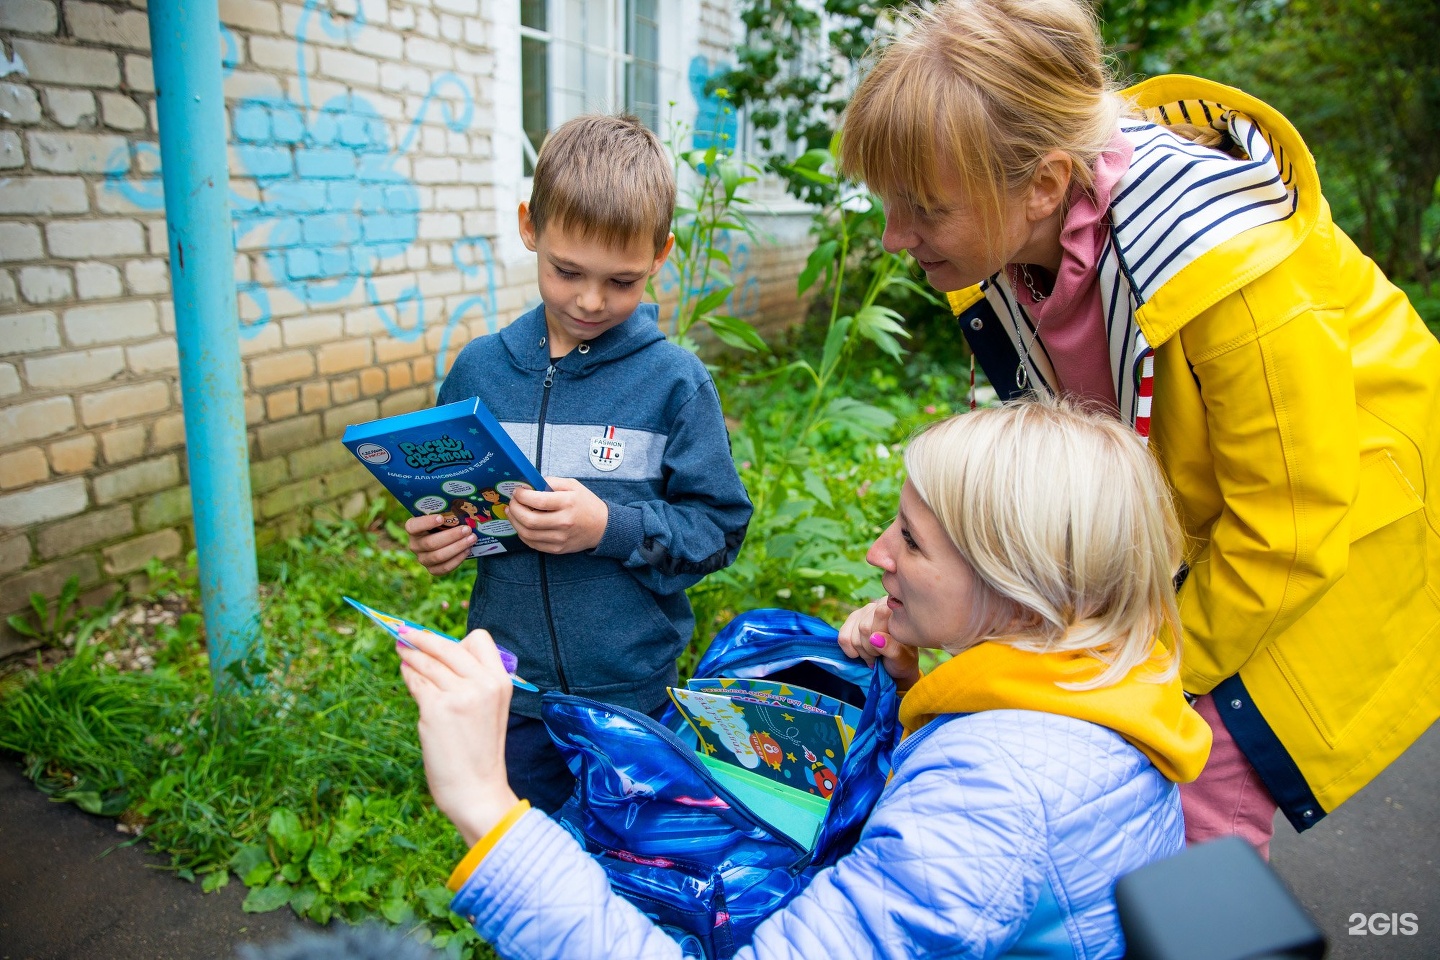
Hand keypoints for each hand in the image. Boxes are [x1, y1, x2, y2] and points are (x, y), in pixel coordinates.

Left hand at [397, 625, 519, 845]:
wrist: (476, 790)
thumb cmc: (479, 751)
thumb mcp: (490, 709)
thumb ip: (472, 681)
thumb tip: (436, 652)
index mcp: (501, 681)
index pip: (479, 639)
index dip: (457, 641)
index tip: (440, 644)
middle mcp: (482, 683)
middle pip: (446, 645)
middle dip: (421, 637)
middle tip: (403, 633)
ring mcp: (459, 695)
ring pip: (426, 662)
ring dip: (409, 654)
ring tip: (401, 651)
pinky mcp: (435, 709)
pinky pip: (415, 682)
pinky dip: (408, 676)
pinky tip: (405, 674)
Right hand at [405, 513, 475, 575]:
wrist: (448, 539)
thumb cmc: (445, 523)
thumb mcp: (443, 515)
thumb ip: (447, 511)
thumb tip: (463, 503)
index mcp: (413, 529)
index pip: (413, 526)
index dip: (426, 523)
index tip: (441, 518)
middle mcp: (414, 545)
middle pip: (431, 543)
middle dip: (451, 536)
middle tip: (467, 529)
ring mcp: (422, 559)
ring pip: (438, 556)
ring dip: (458, 547)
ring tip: (472, 538)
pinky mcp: (432, 569)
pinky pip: (444, 567)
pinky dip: (458, 559)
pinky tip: (468, 550)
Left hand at [506, 478, 607, 553]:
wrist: (602, 527)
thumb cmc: (586, 503)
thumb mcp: (573, 485)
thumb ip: (551, 481)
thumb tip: (530, 484)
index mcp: (568, 503)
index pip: (538, 501)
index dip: (522, 496)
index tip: (517, 491)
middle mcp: (564, 522)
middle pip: (529, 520)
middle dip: (515, 509)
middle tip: (512, 502)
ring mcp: (560, 538)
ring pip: (528, 534)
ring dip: (515, 522)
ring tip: (512, 512)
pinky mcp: (557, 549)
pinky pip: (533, 544)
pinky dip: (522, 534)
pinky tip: (521, 525)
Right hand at [838, 598, 920, 690]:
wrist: (894, 665)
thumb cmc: (903, 660)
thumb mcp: (903, 658)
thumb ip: (892, 648)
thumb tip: (875, 638)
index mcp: (896, 608)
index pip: (880, 615)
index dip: (881, 639)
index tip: (889, 649)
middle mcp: (879, 604)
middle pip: (864, 628)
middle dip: (871, 649)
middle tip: (880, 655)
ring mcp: (863, 611)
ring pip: (852, 634)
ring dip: (862, 651)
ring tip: (874, 654)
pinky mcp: (851, 621)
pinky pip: (842, 637)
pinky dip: (850, 650)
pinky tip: (860, 653)